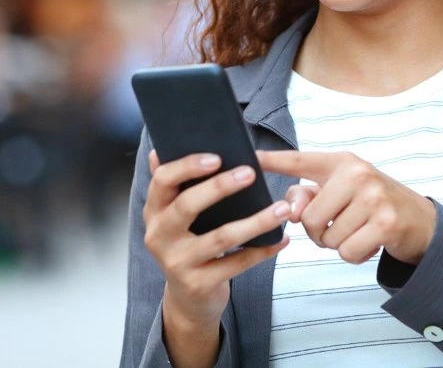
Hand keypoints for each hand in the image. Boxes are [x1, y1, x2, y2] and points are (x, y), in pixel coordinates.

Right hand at [143, 150, 290, 327]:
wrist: (188, 297)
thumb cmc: (188, 241)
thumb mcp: (174, 214)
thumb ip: (172, 184)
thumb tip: (157, 150)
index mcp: (155, 211)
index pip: (162, 181)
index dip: (187, 166)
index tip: (217, 156)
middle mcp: (159, 236)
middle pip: (187, 205)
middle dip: (220, 187)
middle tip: (250, 173)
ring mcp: (177, 262)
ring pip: (220, 237)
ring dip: (256, 221)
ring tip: (282, 207)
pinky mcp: (198, 284)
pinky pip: (237, 263)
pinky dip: (263, 250)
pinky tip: (282, 238)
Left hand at [258, 150, 435, 265]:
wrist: (418, 219)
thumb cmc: (370, 204)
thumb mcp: (341, 192)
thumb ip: (309, 196)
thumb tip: (290, 213)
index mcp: (341, 161)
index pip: (299, 160)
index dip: (271, 161)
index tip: (250, 158)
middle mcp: (356, 173)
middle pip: (308, 217)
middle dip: (317, 231)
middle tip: (339, 223)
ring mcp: (373, 196)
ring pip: (326, 238)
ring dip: (337, 244)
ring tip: (357, 229)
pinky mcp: (385, 222)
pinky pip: (346, 252)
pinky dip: (353, 255)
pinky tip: (368, 241)